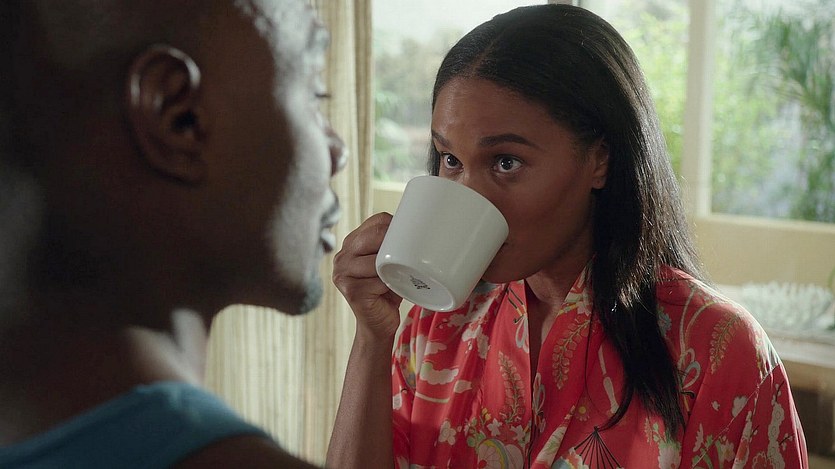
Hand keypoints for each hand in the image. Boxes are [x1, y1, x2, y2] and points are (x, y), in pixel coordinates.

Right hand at [333, 212, 402, 339]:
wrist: (378, 324)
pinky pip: (379, 280)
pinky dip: (391, 285)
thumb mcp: (390, 262)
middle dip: (397, 245)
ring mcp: (343, 272)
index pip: (378, 222)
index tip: (412, 238)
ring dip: (395, 268)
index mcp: (351, 243)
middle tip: (412, 258)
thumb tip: (424, 225)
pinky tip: (390, 291)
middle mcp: (342, 255)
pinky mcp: (350, 290)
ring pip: (378, 259)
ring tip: (400, 277)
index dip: (398, 228)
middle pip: (376, 236)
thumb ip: (394, 244)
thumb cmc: (388, 291)